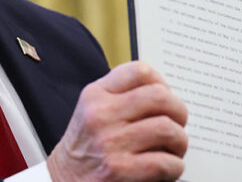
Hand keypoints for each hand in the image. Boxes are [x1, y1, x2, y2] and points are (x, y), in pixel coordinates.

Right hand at [47, 61, 187, 181]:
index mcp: (96, 95)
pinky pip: (164, 162)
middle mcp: (101, 115)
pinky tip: (168, 167)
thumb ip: (120, 96)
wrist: (61, 180)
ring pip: (166, 129)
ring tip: (175, 147)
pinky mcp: (118, 170)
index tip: (166, 95)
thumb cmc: (84, 146)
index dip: (162, 82)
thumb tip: (164, 92)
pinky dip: (174, 166)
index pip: (140, 71)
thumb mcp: (92, 110)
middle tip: (178, 123)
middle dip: (179, 111)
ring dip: (180, 141)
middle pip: (160, 96)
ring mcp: (109, 142)